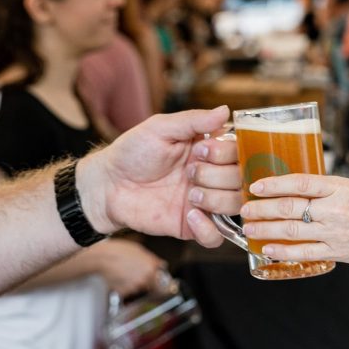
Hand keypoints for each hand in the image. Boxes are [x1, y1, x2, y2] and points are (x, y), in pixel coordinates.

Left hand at [77, 106, 241, 243]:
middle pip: (241, 179)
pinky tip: (190, 216)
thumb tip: (226, 111)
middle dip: (218, 176)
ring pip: (234, 205)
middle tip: (190, 172)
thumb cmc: (132, 152)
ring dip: (216, 199)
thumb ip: (194, 120)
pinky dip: (208, 229)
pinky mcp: (192, 226)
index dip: (226, 153)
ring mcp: (204, 202)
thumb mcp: (161, 128)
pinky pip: (216, 237)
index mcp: (209, 151)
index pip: (239, 152)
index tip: (201, 150)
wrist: (107, 185)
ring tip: (190, 194)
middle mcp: (212, 176)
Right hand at [91, 239, 168, 297]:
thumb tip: (160, 265)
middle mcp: (145, 279)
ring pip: (140, 289)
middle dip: (149, 282)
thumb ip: (153, 261)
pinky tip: (121, 277)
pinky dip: (126, 287)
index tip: (161, 281)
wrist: (102, 257)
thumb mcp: (140, 250)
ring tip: (127, 273)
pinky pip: (129, 292)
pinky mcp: (124, 293)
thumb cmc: (118, 251)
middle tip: (138, 273)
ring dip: (136, 284)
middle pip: (153, 286)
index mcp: (152, 267)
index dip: (161, 280)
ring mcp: (134, 287)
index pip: (164, 280)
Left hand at [241, 174, 348, 267]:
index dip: (274, 184)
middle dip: (263, 208)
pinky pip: (304, 252)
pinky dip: (283, 250)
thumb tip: (300, 188)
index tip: (256, 185)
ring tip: (250, 227)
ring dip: (266, 228)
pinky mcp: (337, 252)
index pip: (300, 182)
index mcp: (340, 187)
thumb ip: (329, 188)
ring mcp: (335, 232)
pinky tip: (268, 248)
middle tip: (245, 208)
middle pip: (290, 207)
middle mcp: (335, 209)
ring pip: (292, 230)